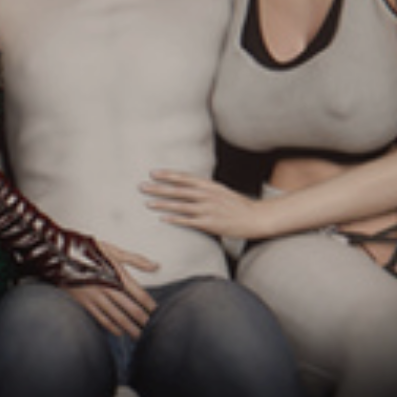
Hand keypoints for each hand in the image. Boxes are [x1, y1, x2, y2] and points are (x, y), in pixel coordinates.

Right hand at [64, 241, 158, 336]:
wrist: (56, 254)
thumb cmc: (85, 249)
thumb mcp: (111, 249)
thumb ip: (135, 259)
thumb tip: (155, 266)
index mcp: (115, 273)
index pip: (139, 294)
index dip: (150, 305)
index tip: (159, 313)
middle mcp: (107, 287)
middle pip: (130, 309)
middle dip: (143, 321)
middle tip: (154, 331)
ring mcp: (95, 297)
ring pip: (116, 317)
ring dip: (130, 328)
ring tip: (140, 337)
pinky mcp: (84, 303)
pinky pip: (101, 319)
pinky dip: (111, 327)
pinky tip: (119, 332)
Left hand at [141, 170, 269, 240]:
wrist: (255, 218)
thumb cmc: (237, 205)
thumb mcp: (220, 191)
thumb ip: (204, 188)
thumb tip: (187, 186)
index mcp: (209, 185)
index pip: (184, 177)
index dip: (167, 174)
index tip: (152, 172)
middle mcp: (207, 195)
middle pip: (178, 190)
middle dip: (158, 188)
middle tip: (142, 186)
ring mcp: (208, 209)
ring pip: (180, 205)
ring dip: (162, 203)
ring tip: (147, 202)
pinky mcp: (209, 223)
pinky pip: (188, 221)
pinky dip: (174, 219)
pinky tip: (162, 218)